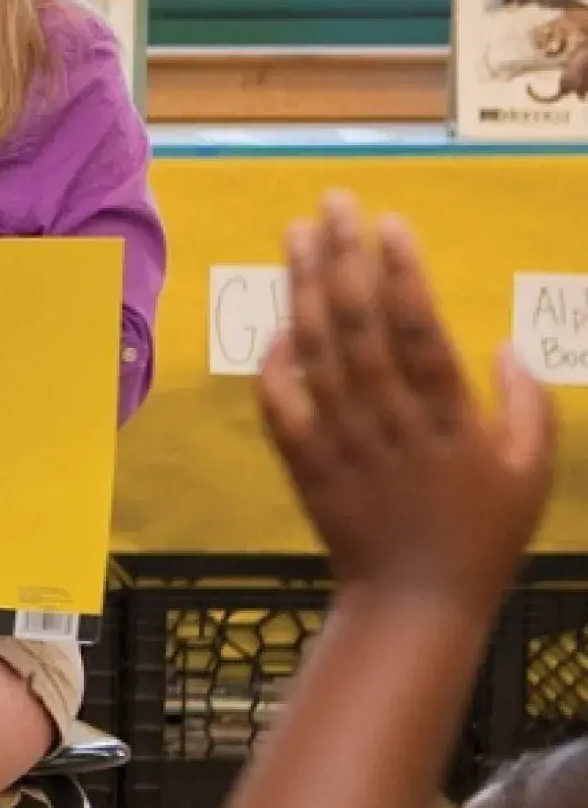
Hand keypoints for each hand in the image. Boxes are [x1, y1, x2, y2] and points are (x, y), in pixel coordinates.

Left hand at [259, 193, 552, 603]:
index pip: (420, 331)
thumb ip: (524, 403)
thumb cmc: (483, 535)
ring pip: (318, 356)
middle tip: (331, 203)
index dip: (402, 274)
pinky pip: (282, 410)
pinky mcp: (307, 467)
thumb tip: (504, 346)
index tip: (387, 224)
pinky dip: (276, 368)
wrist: (414, 603)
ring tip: (296, 237)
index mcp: (451, 418)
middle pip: (359, 327)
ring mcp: (342, 443)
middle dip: (343, 260)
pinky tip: (275, 327)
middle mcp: (390, 422)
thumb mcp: (532, 470)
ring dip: (303, 292)